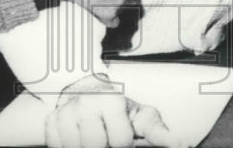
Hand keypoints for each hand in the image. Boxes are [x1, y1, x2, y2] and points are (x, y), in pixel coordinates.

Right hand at [47, 75, 184, 147]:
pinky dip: (68, 146)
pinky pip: (57, 147)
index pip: (120, 142)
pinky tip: (76, 137)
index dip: (124, 143)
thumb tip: (183, 144)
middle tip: (105, 135)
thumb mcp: (141, 116)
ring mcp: (64, 112)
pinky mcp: (50, 121)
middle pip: (96, 147)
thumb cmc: (119, 109)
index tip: (122, 133)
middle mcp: (85, 103)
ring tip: (92, 136)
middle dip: (104, 145)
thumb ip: (159, 131)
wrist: (85, 90)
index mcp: (111, 99)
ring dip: (85, 146)